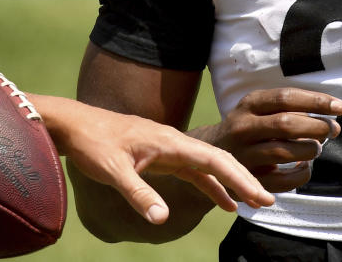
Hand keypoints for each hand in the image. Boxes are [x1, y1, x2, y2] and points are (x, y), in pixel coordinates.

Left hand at [31, 95, 274, 223]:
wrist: (74, 124)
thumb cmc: (93, 143)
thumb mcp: (113, 170)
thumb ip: (138, 193)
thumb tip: (162, 218)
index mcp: (168, 141)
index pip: (213, 159)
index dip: (238, 178)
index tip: (260, 195)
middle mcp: (172, 141)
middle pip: (216, 160)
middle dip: (243, 179)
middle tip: (268, 201)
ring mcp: (166, 148)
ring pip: (206, 166)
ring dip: (229, 183)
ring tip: (252, 203)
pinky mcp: (158, 155)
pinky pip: (192, 171)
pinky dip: (210, 185)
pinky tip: (222, 201)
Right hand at [194, 87, 341, 191]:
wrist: (211, 151)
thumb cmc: (248, 127)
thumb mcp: (258, 109)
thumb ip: (289, 109)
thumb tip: (330, 117)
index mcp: (249, 104)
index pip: (286, 98)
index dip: (315, 101)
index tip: (339, 107)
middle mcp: (244, 126)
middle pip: (286, 124)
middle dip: (317, 126)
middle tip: (334, 129)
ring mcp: (244, 154)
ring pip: (284, 152)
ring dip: (309, 150)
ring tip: (317, 148)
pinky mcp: (248, 178)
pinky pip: (282, 180)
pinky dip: (300, 175)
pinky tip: (305, 167)